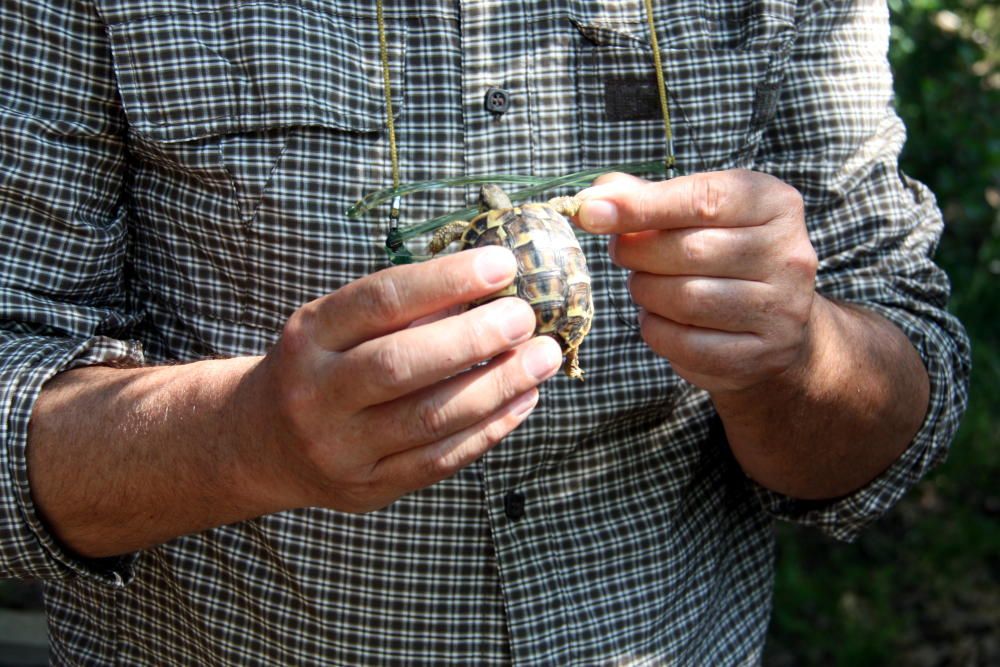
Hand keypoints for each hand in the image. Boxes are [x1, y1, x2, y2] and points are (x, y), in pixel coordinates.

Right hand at [245, 246, 562, 512]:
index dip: (445, 280)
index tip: (502, 265)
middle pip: (400, 365)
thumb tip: (490, 286)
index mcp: (309, 336)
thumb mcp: (336, 326)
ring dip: (496, 386)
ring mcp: (340, 448)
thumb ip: (401, 310)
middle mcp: (317, 394)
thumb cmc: (320, 367)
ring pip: (428, 419)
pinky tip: (523, 400)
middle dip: (474, 338)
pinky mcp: (368, 489)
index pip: (379, 300)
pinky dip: (489, 430)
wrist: (262, 444)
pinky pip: (439, 462)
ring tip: (542, 358)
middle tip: (526, 317)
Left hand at [575, 170, 817, 393]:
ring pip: (686, 300)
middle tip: (623, 254)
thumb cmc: (721, 254)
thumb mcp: (695, 213)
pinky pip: (686, 345)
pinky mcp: (761, 355)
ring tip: (646, 286)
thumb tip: (595, 198)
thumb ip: (647, 198)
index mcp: (775, 204)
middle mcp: (789, 255)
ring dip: (647, 293)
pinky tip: (659, 319)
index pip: (702, 199)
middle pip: (690, 251)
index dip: (640, 206)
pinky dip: (656, 330)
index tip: (591, 213)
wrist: (771, 324)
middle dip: (639, 253)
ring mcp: (781, 310)